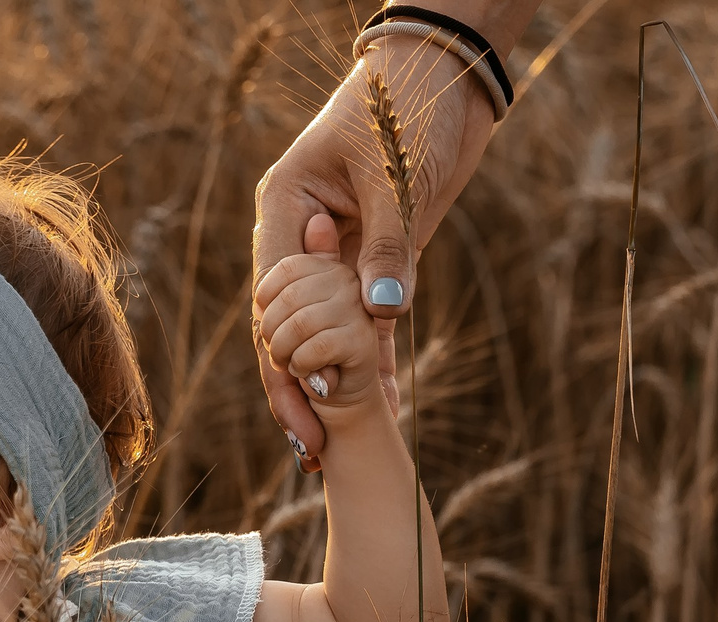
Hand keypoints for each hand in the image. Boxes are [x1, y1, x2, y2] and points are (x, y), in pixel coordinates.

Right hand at [251, 31, 499, 462]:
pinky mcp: (375, 258)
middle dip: (298, 388)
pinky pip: (367, 321)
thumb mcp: (396, 176)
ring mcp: (337, 251)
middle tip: (312, 448)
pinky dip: (374, 362)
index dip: (284, 354)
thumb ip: (389, 245)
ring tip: (333, 447)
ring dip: (330, 386)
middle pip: (288, 326)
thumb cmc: (407, 106)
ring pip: (323, 332)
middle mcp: (303, 237)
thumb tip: (382, 313)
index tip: (306, 400)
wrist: (445, 77)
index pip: (273, 295)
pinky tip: (382, 406)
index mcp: (286, 208)